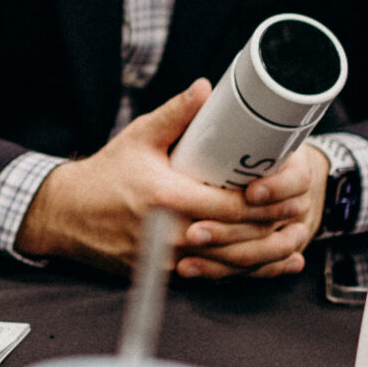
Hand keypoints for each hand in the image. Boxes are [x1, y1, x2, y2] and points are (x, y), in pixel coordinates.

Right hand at [14, 81, 315, 280]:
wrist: (68, 215)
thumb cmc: (105, 175)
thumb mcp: (139, 138)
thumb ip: (176, 114)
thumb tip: (206, 88)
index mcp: (166, 199)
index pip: (230, 208)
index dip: (265, 205)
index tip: (287, 194)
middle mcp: (169, 236)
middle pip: (237, 241)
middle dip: (273, 229)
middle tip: (299, 213)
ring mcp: (167, 261)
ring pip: (229, 267)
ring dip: (265, 256)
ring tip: (292, 240)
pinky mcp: (165, 275)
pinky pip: (213, 278)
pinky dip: (244, 273)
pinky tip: (268, 266)